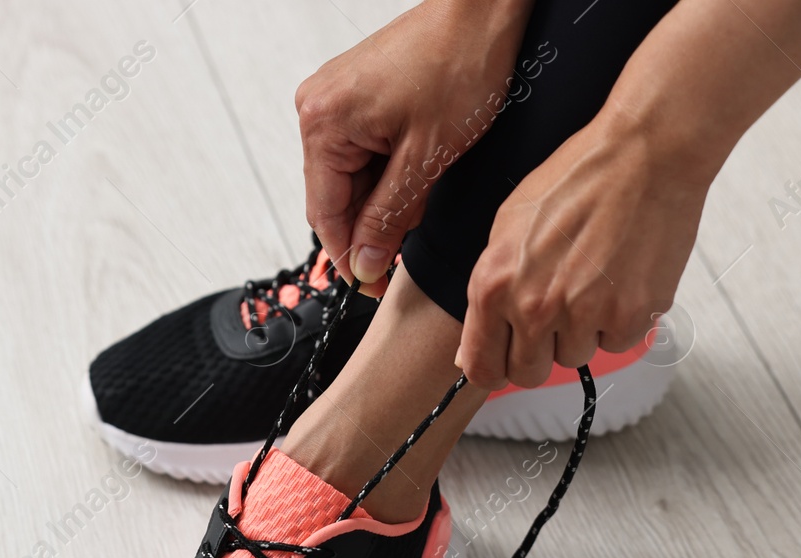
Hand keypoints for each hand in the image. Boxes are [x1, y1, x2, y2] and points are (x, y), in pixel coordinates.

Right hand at [296, 0, 532, 294]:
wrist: (483, 6)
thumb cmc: (461, 61)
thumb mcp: (426, 158)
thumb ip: (387, 218)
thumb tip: (363, 263)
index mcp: (323, 124)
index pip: (325, 216)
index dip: (351, 258)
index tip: (375, 285)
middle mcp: (317, 109)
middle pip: (335, 197)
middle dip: (374, 223)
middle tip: (413, 238)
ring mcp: (333, 98)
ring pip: (351, 176)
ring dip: (385, 195)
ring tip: (427, 183)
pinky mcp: (354, 92)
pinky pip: (361, 149)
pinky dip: (389, 167)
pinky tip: (419, 162)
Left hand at [455, 113, 709, 389]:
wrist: (644, 154)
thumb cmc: (576, 180)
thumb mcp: (506, 228)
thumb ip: (489, 291)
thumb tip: (472, 350)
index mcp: (494, 286)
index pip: (482, 367)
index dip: (494, 368)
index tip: (505, 361)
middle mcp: (534, 307)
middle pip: (529, 373)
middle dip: (540, 352)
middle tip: (556, 316)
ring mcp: (584, 315)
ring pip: (575, 357)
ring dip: (583, 331)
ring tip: (593, 280)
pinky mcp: (630, 315)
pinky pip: (618, 343)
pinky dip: (620, 321)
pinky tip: (621, 279)